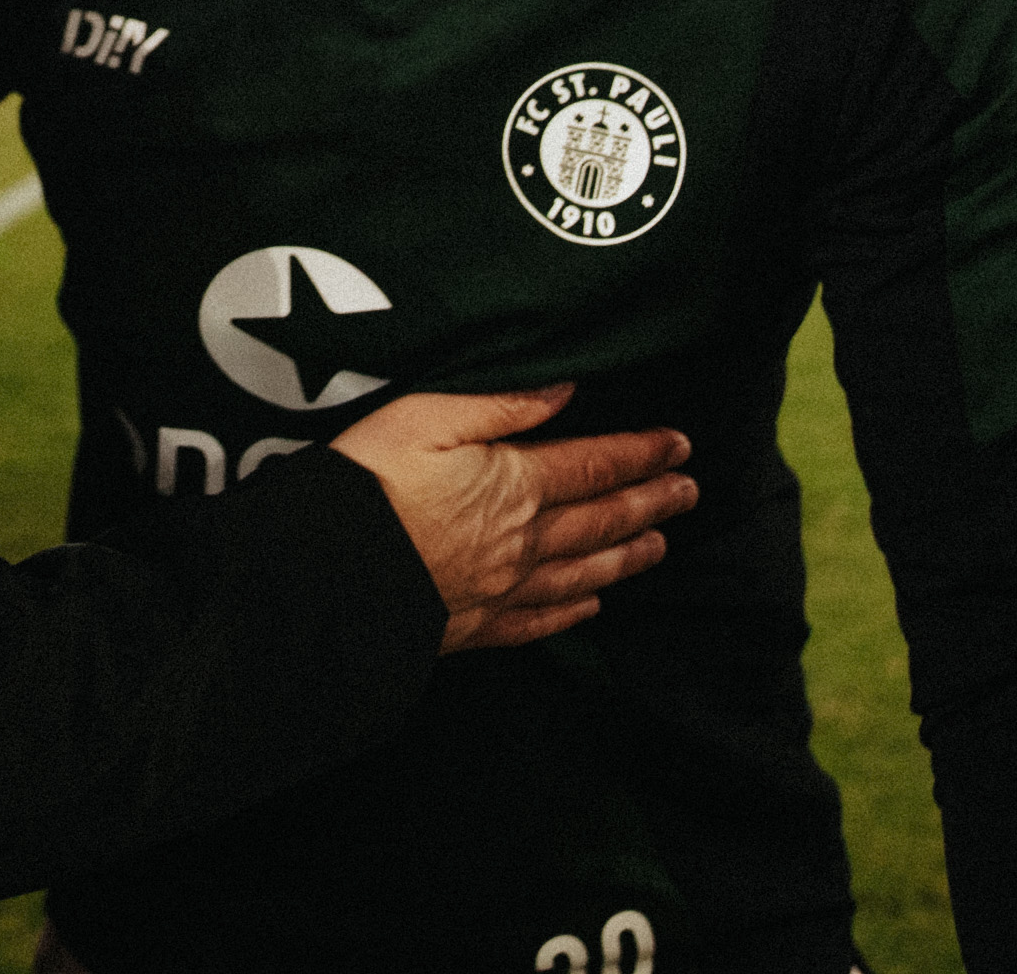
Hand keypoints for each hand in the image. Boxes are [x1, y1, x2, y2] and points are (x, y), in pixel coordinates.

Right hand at [330, 383, 696, 655]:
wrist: (327, 576)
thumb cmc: (368, 484)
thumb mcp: (427, 417)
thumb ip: (501, 405)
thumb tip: (565, 389)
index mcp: (514, 484)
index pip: (595, 465)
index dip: (641, 454)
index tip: (678, 446)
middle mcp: (522, 542)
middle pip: (602, 520)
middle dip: (651, 503)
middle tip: (690, 493)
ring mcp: (502, 590)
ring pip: (584, 572)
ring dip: (628, 556)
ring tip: (660, 546)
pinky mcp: (474, 627)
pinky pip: (541, 622)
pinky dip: (574, 613)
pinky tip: (591, 606)